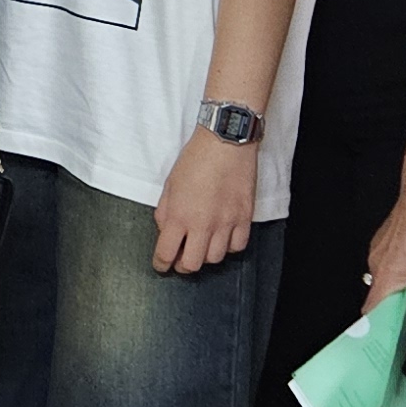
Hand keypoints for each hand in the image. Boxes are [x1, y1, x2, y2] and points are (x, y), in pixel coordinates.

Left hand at [152, 126, 257, 274]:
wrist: (225, 141)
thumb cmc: (196, 158)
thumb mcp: (169, 184)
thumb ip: (165, 211)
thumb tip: (164, 230)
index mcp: (179, 215)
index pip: (166, 253)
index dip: (161, 264)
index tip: (161, 265)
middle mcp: (203, 224)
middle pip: (192, 264)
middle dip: (183, 265)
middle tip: (181, 258)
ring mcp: (226, 222)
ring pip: (216, 258)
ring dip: (205, 256)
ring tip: (201, 246)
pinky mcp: (244, 217)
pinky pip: (238, 246)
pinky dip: (229, 247)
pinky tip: (223, 238)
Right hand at [365, 191, 405, 325]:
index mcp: (385, 277)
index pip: (371, 311)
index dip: (377, 326)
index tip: (387, 337)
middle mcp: (376, 263)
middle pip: (380, 294)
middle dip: (396, 305)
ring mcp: (380, 246)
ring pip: (386, 275)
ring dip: (400, 284)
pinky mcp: (388, 234)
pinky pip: (390, 258)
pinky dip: (402, 266)